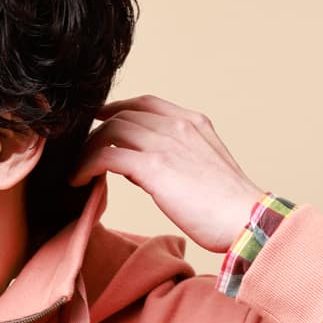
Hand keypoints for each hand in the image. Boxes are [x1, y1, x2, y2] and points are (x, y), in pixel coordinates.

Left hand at [68, 94, 264, 253]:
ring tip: (77, 170)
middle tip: (80, 153)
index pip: (145, 103)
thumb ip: (172, 160)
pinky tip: (78, 180)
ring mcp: (166, 143)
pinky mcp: (154, 166)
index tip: (98, 123)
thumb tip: (136, 167)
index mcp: (192, 122)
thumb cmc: (225, 206)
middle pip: (122, 115)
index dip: (117, 109)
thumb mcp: (201, 169)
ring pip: (110, 130)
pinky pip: (106, 155)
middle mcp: (178, 125)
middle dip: (96, 132)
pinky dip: (86, 165)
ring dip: (87, 150)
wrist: (245, 219)